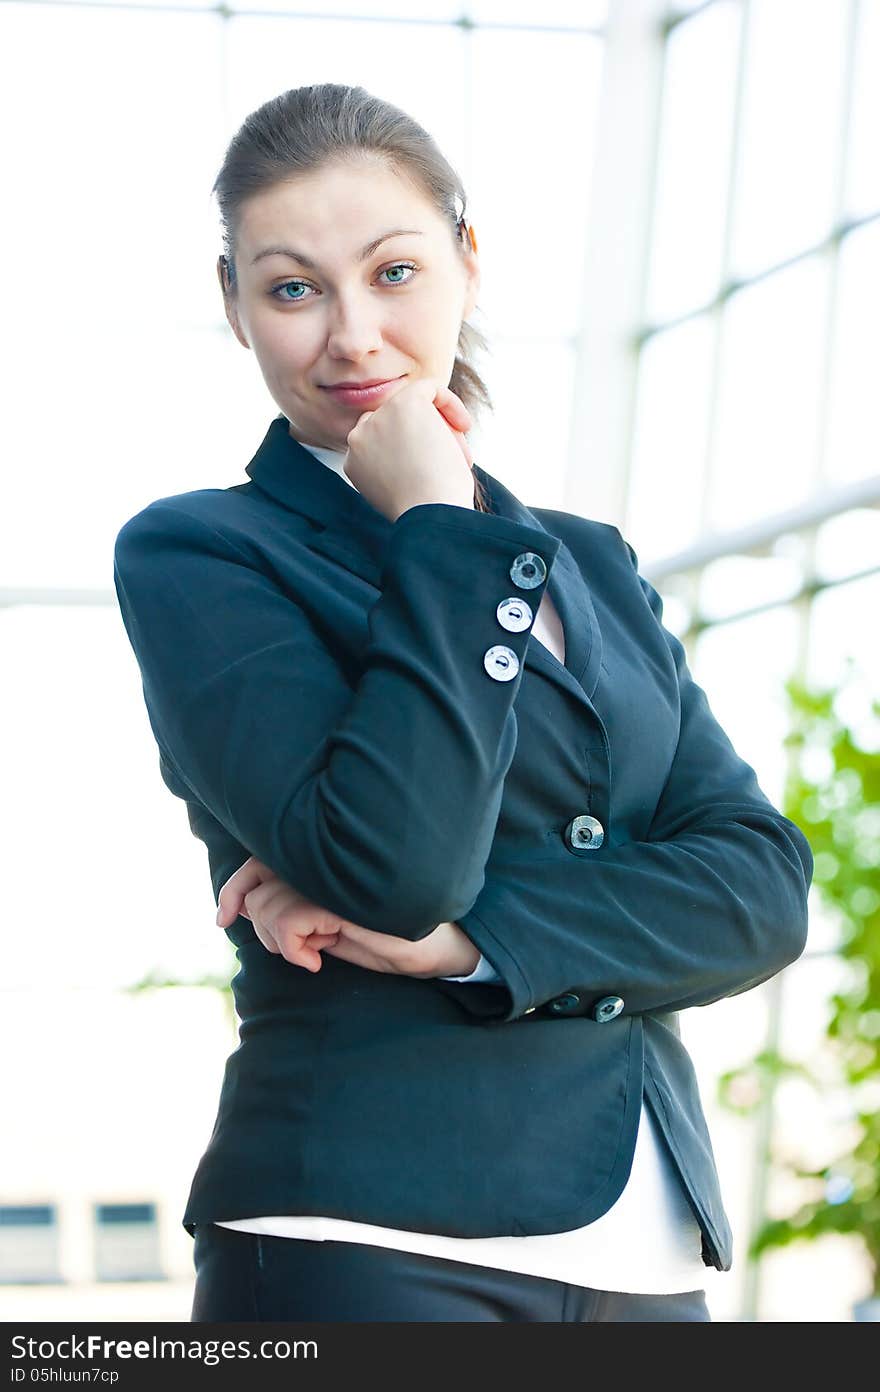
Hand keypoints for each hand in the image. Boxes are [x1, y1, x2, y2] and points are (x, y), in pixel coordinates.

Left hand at [216, 856, 481, 977]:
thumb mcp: (325, 925)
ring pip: (266, 906)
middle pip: (255, 882)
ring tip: (313, 951)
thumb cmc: (380, 936)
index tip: (222, 918)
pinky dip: (292, 949)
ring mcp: (331, 876)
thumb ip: (289, 908)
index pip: (257, 861)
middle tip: (288, 949)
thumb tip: (242, 907)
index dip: (232, 887)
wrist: (431, 948)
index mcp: (319, 861)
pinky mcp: (338, 898)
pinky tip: (317, 960)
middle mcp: (321, 861)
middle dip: (258, 925)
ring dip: (281, 942)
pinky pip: (285, 921)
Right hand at [343, 378, 475, 522]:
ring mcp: (380, 418)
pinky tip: (464, 426)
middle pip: (395, 422)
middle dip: (425, 438)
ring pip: (415, 409)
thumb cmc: (426, 512)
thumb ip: (398, 467)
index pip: (379, 441)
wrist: (430, 513)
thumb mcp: (401, 491)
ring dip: (440, 430)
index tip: (432, 470)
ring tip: (458, 457)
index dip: (410, 449)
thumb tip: (421, 449)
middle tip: (450, 463)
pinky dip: (450, 403)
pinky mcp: (404, 403)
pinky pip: (430, 388)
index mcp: (354, 462)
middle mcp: (359, 438)